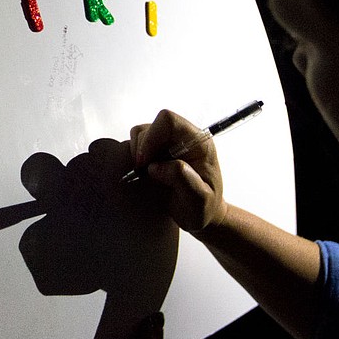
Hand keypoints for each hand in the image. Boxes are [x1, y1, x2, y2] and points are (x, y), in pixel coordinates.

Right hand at [129, 110, 227, 233]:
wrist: (199, 216)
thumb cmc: (204, 209)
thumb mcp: (199, 200)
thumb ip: (182, 179)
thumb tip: (156, 166)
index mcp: (198, 142)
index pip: (169, 121)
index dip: (152, 138)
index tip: (146, 163)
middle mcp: (183, 138)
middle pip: (151, 126)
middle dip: (142, 149)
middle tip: (143, 173)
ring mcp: (168, 143)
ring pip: (140, 133)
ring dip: (137, 154)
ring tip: (145, 175)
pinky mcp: (156, 151)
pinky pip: (136, 144)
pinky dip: (134, 158)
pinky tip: (143, 174)